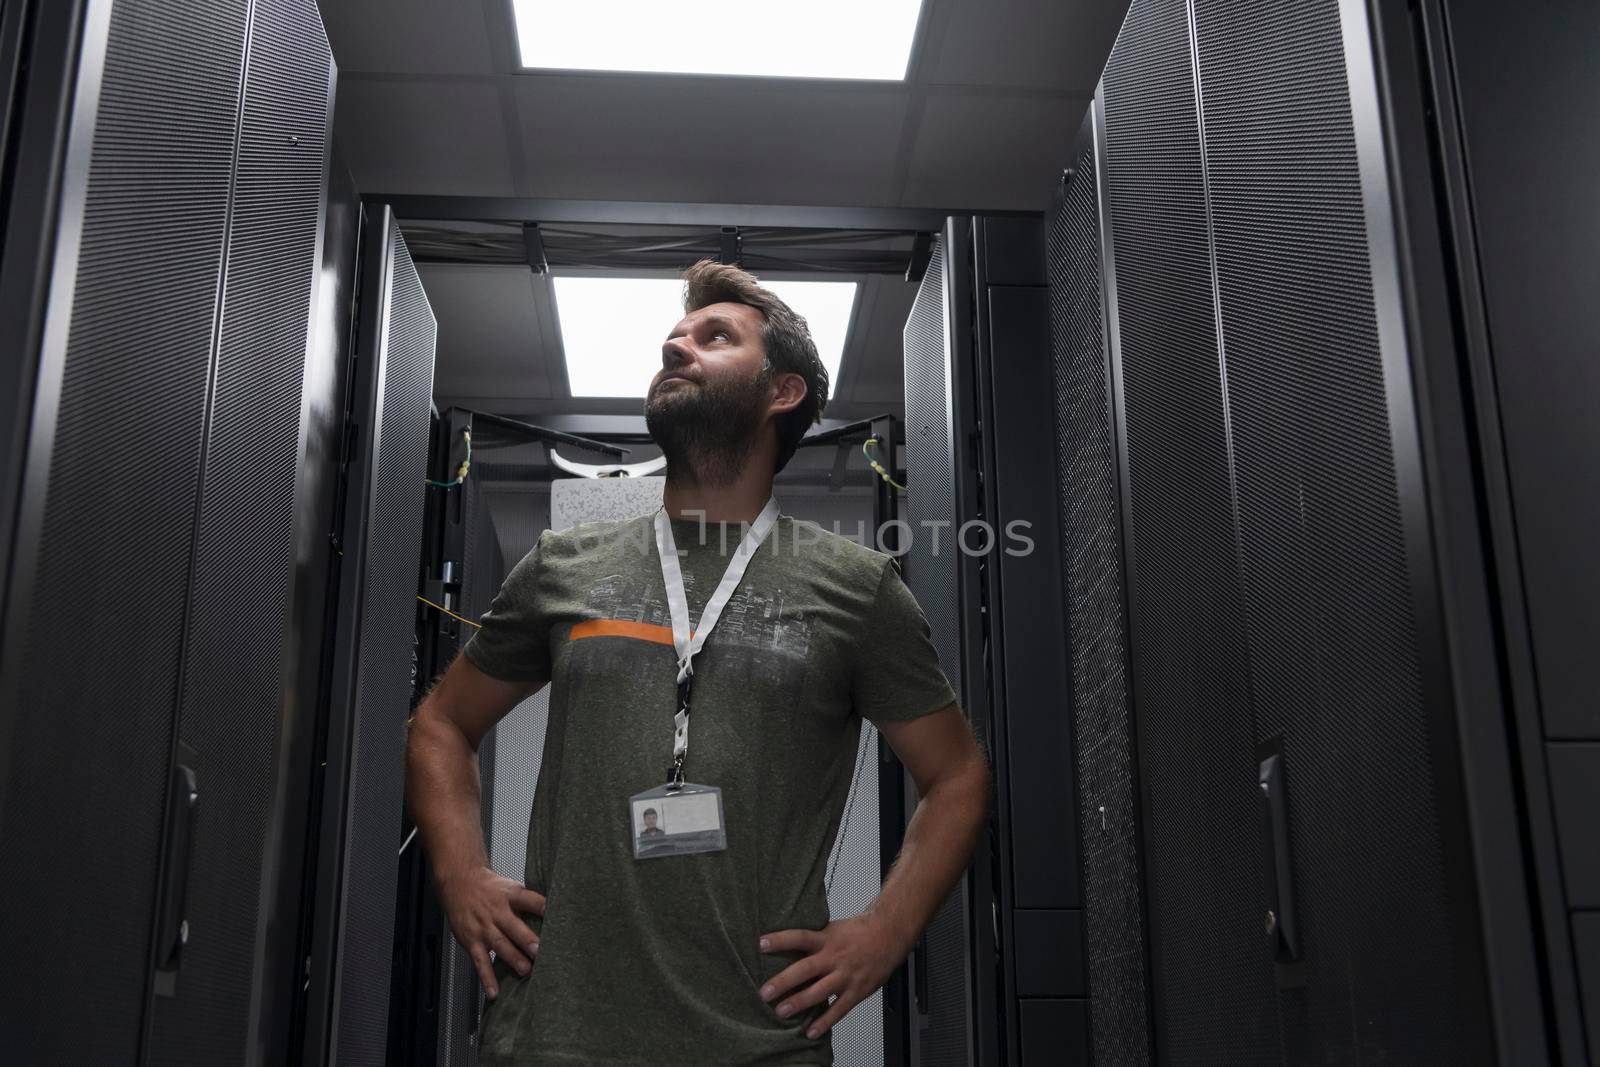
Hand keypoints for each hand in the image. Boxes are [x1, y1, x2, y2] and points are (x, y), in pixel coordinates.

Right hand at [437, 865, 545, 998]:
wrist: (459, 883)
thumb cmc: (491, 888)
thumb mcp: (510, 887)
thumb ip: (530, 902)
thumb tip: (558, 912)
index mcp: (510, 895)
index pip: (528, 899)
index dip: (541, 906)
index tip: (553, 914)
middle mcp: (497, 912)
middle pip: (513, 926)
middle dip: (527, 940)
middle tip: (540, 952)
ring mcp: (483, 927)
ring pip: (499, 944)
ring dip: (512, 958)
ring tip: (526, 971)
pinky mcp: (471, 941)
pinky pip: (479, 962)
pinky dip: (486, 978)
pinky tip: (494, 992)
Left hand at [758, 912, 912, 1038]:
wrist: (889, 934)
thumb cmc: (859, 932)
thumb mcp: (833, 929)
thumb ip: (814, 940)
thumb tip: (787, 946)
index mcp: (827, 939)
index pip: (800, 937)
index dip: (780, 940)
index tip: (761, 944)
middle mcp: (834, 957)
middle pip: (805, 969)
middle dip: (784, 982)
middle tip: (765, 992)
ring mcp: (846, 975)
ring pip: (820, 991)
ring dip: (800, 1003)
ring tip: (782, 1011)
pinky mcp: (857, 991)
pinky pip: (839, 1009)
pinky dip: (825, 1021)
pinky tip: (811, 1031)